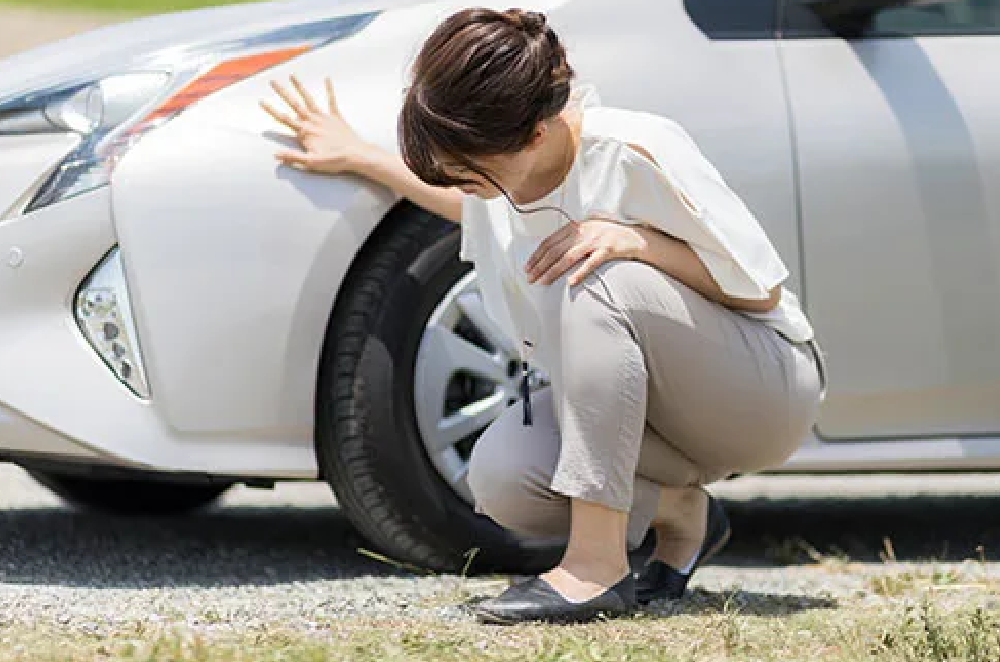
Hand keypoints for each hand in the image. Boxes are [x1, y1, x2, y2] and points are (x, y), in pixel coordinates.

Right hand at [260, 75, 372, 174]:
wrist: (356, 155)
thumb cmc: (334, 161)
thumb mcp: (311, 163)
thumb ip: (292, 158)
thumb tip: (275, 154)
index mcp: (305, 132)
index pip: (283, 119)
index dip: (271, 110)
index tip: (261, 100)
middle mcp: (313, 121)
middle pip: (294, 104)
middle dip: (282, 92)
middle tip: (272, 81)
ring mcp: (324, 118)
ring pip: (309, 99)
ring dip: (300, 87)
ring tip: (292, 75)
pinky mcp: (336, 117)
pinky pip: (332, 101)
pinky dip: (329, 89)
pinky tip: (327, 78)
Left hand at [525, 217, 647, 285]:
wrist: (636, 237)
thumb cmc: (609, 237)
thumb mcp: (588, 232)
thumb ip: (572, 239)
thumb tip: (551, 254)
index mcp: (576, 226)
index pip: (550, 241)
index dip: (537, 255)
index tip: (527, 267)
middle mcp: (584, 231)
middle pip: (556, 250)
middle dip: (540, 265)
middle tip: (530, 278)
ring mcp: (596, 239)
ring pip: (569, 257)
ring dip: (553, 270)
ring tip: (543, 282)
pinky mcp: (608, 249)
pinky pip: (591, 263)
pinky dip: (579, 273)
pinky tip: (570, 282)